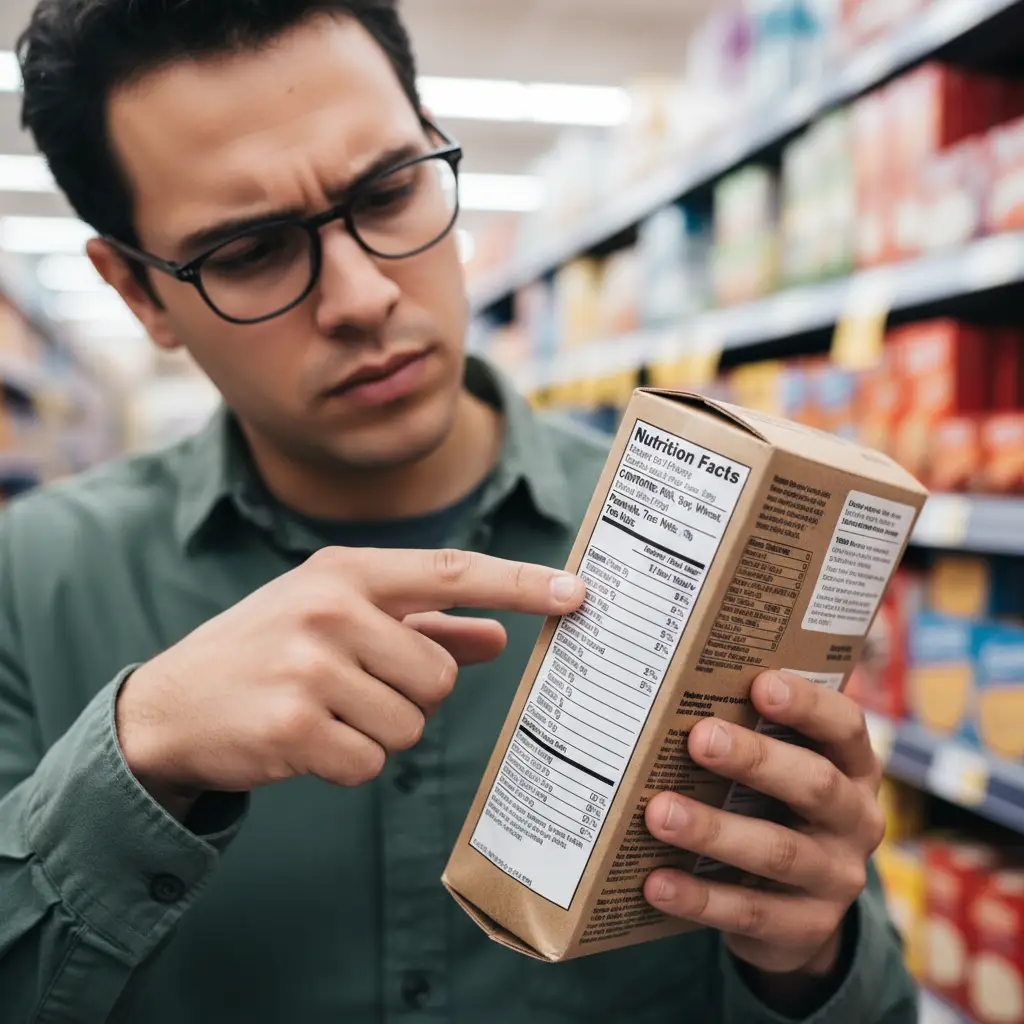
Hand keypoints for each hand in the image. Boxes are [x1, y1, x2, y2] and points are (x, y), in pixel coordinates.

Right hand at [117, 547, 585, 814]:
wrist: (171, 704)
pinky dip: (348, 763)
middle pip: (439, 675)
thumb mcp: (340, 620)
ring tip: (325, 712)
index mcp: (347, 571)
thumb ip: (424, 627)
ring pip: (410, 724)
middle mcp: (330, 608)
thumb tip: (499, 638)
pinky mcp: (293, 726)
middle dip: (411, 696)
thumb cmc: (270, 651)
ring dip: (378, 731)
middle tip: (356, 689)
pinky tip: (305, 741)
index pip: (453, 570)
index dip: (520, 583)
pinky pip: (370, 762)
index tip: (578, 593)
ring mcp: (309, 665)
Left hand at [643, 671, 884, 983]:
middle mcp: (856, 819)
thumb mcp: (778, 772)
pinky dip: (699, 897)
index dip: (807, 704)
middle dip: (755, 759)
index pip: (844, 727)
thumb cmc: (773, 808)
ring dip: (714, 830)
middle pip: (814, 784)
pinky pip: (750, 911)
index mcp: (853, 767)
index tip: (760, 684)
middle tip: (699, 739)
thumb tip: (672, 686)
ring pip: (777, 851)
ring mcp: (836, 877)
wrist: (800, 914)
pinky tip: (656, 881)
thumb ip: (748, 733)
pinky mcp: (807, 927)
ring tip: (659, 813)